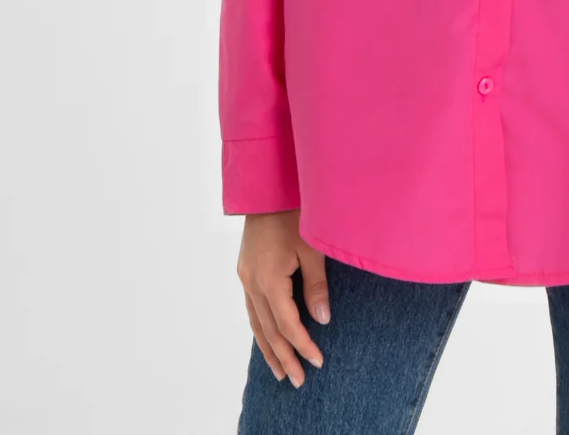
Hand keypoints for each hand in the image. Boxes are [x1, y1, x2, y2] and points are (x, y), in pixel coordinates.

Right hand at [236, 210, 330, 386]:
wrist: (268, 187)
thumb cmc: (294, 213)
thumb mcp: (311, 248)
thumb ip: (316, 286)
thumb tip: (323, 319)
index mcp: (269, 279)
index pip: (287, 324)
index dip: (303, 345)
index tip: (317, 361)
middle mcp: (252, 283)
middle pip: (268, 330)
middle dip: (284, 356)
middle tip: (297, 381)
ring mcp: (245, 277)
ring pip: (256, 323)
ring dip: (268, 348)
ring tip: (279, 372)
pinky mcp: (245, 271)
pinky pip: (251, 308)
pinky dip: (260, 328)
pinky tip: (266, 339)